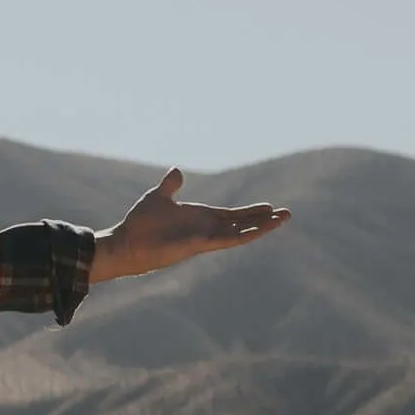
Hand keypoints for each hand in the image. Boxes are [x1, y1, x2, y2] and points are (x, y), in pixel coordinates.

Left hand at [89, 169, 288, 285]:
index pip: (233, 215)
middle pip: (243, 224)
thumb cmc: (140, 223)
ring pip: (241, 232)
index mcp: (200, 218)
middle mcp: (207, 229)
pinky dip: (244, 233)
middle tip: (287, 214)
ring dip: (262, 227)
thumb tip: (177, 171)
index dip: (251, 212)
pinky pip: (227, 239)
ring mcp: (205, 238)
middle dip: (265, 220)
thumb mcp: (158, 197)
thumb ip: (170, 186)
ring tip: (283, 219)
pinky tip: (260, 230)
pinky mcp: (199, 244)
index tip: (270, 207)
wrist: (127, 242)